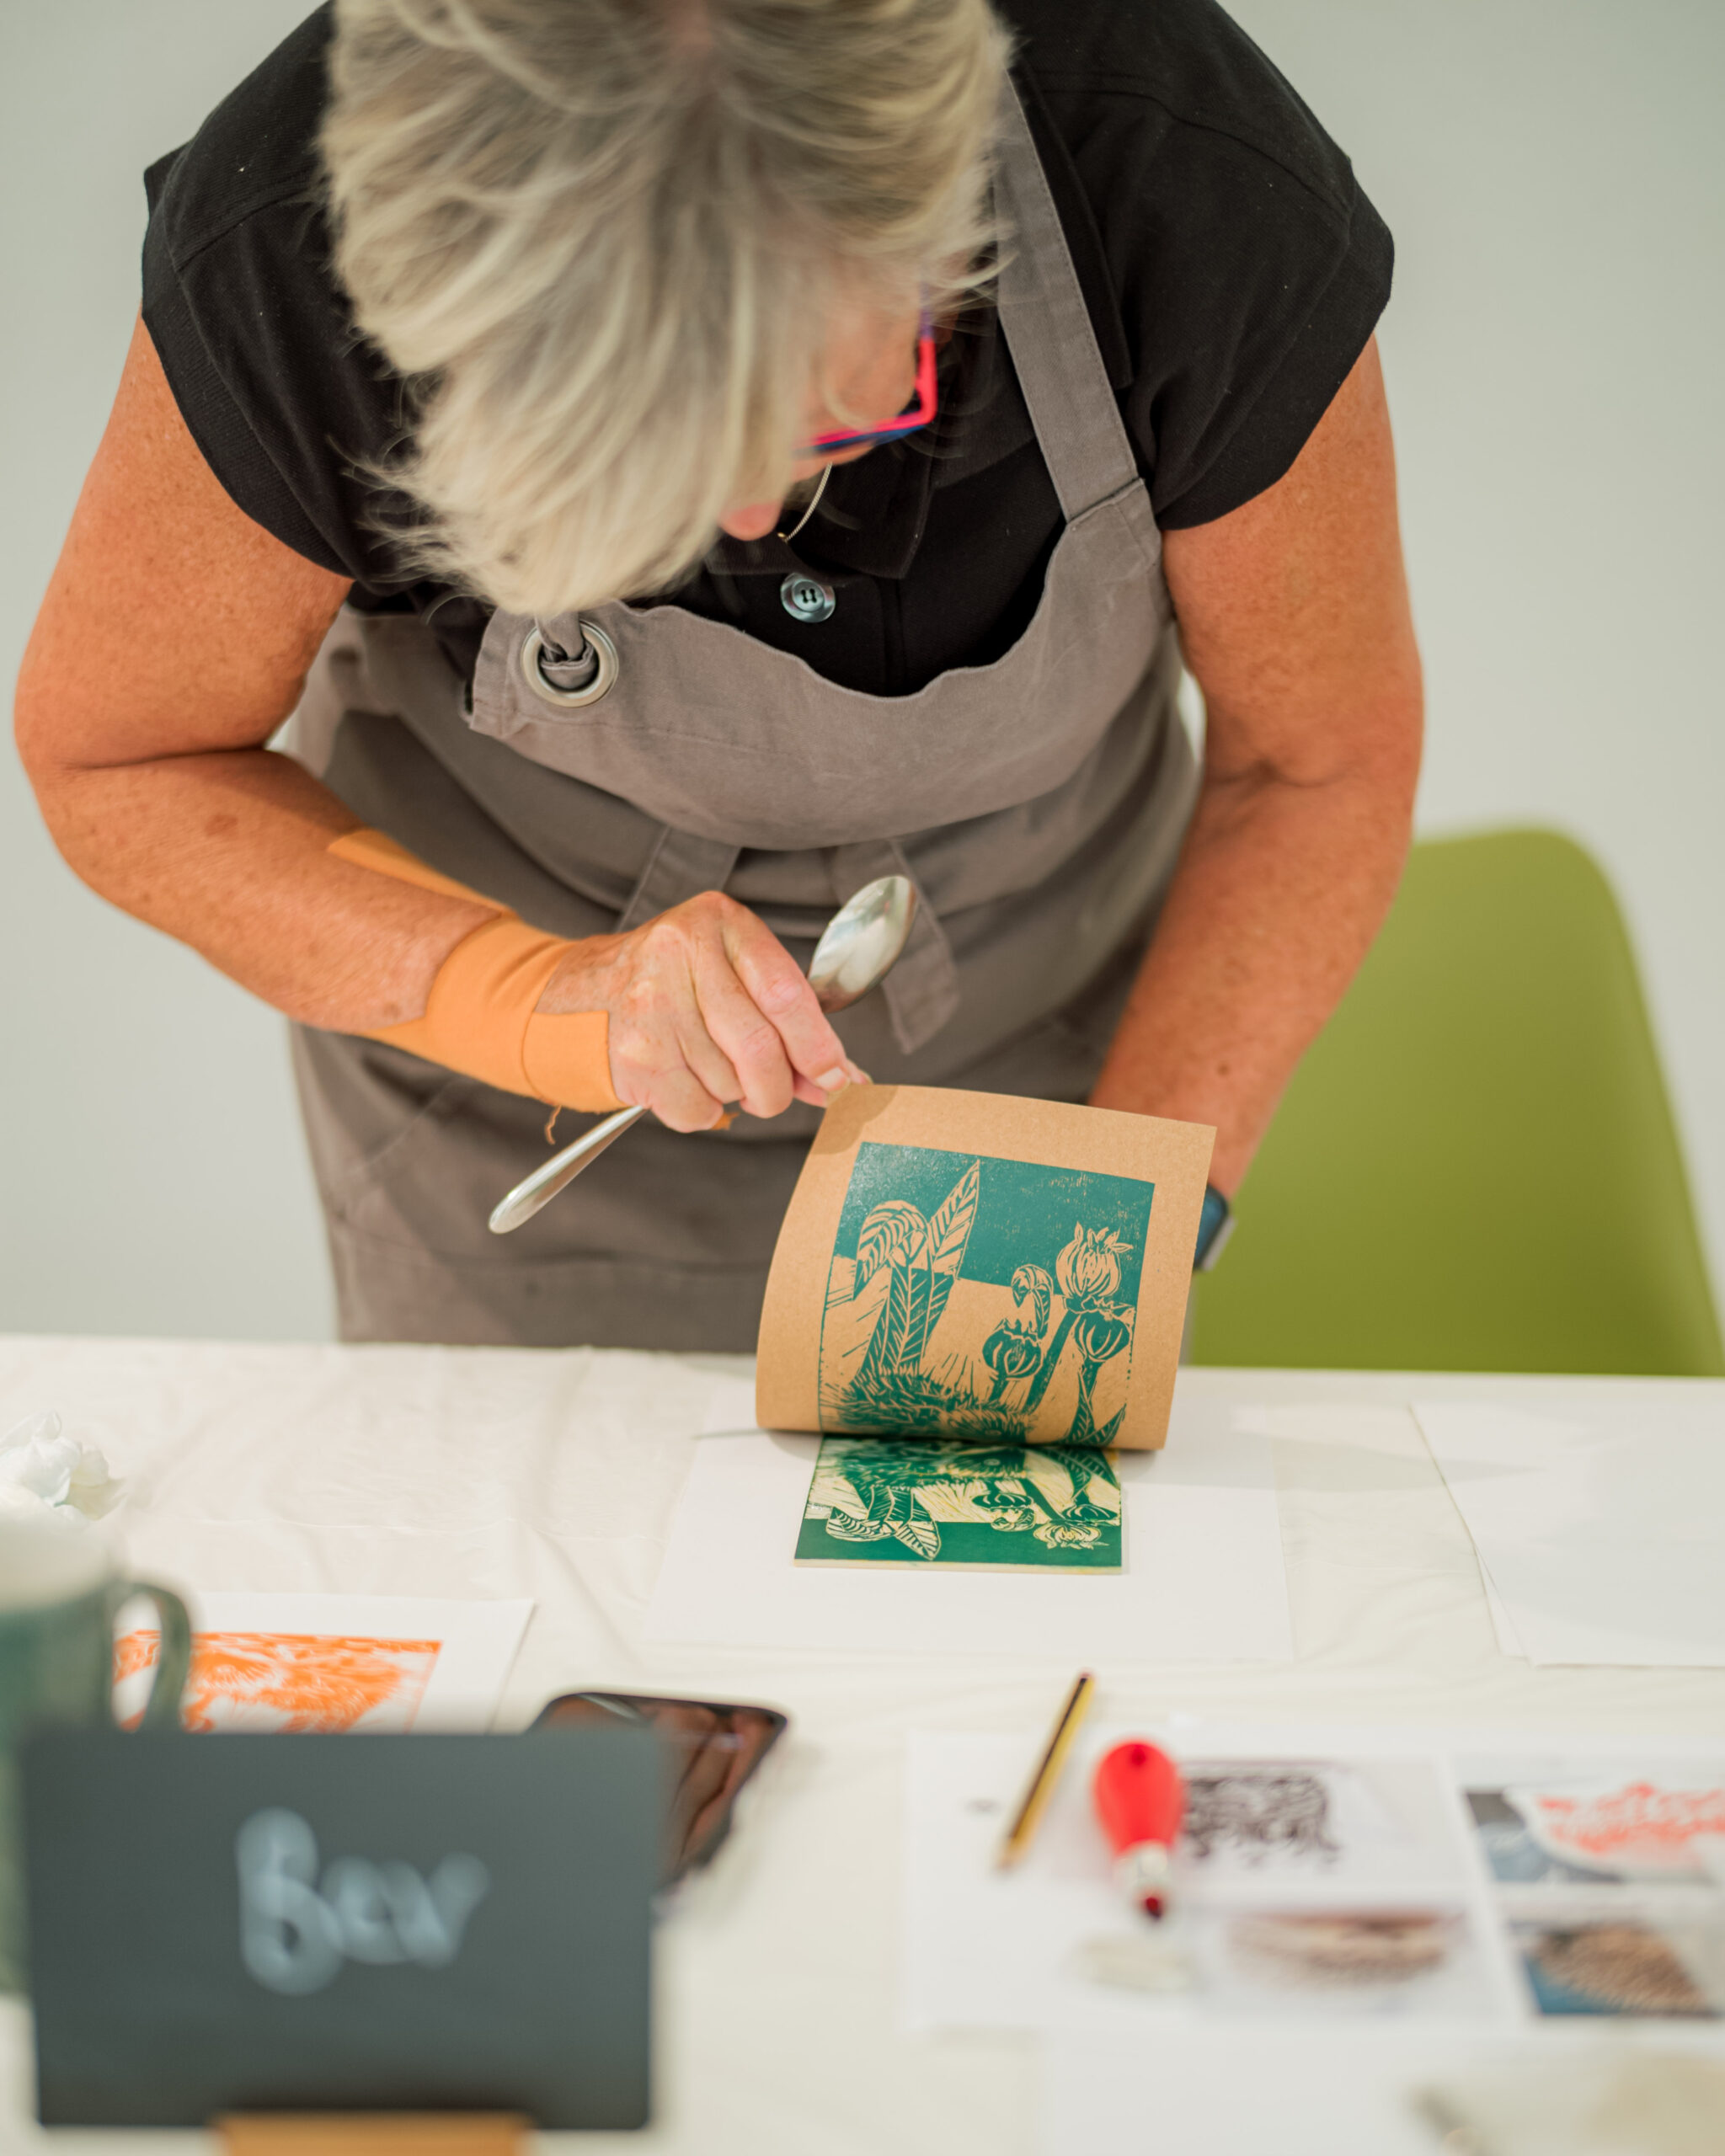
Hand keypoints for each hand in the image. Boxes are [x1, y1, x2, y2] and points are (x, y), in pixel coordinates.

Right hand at [536, 890, 867, 1130]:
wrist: (581, 996)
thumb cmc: (674, 983)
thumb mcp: (731, 972)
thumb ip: (787, 1020)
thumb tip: (841, 1079)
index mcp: (719, 922)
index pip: (784, 992)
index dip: (817, 1045)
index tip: (836, 1076)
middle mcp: (680, 955)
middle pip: (760, 1046)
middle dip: (777, 1086)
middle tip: (773, 1093)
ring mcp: (651, 1007)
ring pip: (730, 1083)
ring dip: (734, 1093)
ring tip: (707, 1065)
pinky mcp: (633, 1057)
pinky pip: (698, 1109)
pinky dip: (703, 1110)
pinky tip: (684, 1080)